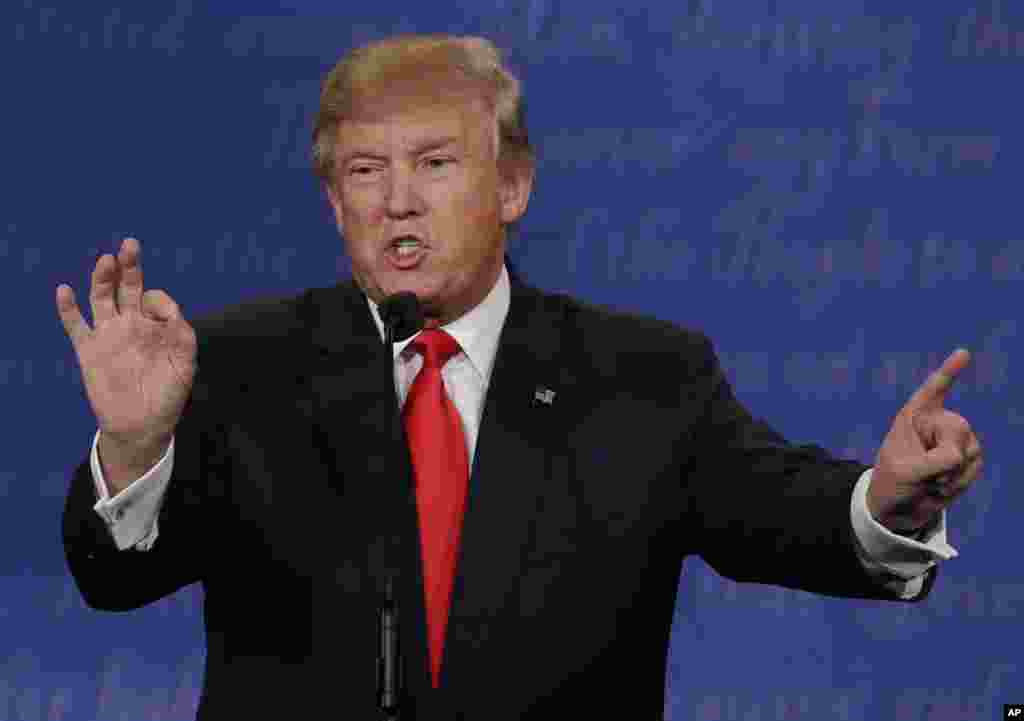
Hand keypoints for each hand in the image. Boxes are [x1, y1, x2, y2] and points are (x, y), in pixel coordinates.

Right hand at [57, 237, 196, 449]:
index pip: (155, 298)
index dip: (160, 300)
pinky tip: (64, 291)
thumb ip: (183, 338)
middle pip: (127, 287)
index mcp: (156, 327)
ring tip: (107, 261)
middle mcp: (131, 324)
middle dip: (129, 266)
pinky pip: (75, 326)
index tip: (166, 317)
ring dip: (103, 278)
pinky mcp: (89, 351)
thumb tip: (172, 315)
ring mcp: (109, 335)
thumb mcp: (184, 365)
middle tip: (130, 245)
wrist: (143, 425)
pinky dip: (68, 309)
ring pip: (102, 299)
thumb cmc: (167, 394)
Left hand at [868, 348, 983, 533]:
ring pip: (972, 449)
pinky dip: (961, 481)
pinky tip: (941, 487)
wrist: (900, 508)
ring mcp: (953, 439)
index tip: (963, 352)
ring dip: (952, 473)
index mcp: (913, 417)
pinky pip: (976, 465)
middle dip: (947, 455)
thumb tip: (960, 456)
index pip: (932, 390)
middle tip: (926, 474)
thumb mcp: (905, 472)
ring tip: (929, 481)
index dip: (949, 372)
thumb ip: (933, 460)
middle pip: (959, 427)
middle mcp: (936, 422)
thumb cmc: (893, 483)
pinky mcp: (966, 457)